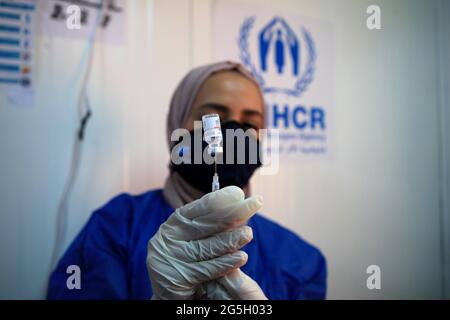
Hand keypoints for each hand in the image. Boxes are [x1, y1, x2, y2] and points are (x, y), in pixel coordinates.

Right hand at [147, 186, 261, 299]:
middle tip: (255, 204)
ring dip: (232, 239)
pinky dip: (226, 263)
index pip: (198, 208)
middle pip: (206, 224)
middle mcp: (169, 238)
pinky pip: (208, 269)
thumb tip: (238, 204)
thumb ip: (209, 225)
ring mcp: (172, 258)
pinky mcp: (178, 278)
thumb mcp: (192, 239)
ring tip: (249, 233)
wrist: (166, 291)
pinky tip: (241, 257)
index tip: (239, 193)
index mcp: (173, 224)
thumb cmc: (186, 259)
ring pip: (208, 247)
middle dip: (234, 213)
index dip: (219, 200)